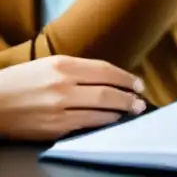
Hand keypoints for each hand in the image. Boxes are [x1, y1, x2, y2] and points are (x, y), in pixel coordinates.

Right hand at [0, 56, 145, 140]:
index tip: (138, 83)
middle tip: (140, 101)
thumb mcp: (47, 64)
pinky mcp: (52, 128)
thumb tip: (106, 77)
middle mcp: (62, 85)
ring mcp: (58, 108)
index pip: (105, 70)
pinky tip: (110, 120)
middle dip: (128, 98)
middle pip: (107, 92)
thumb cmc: (18, 82)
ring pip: (99, 111)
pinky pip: (85, 125)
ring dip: (119, 112)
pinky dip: (101, 122)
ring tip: (131, 111)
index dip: (125, 78)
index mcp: (62, 65)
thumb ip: (76, 69)